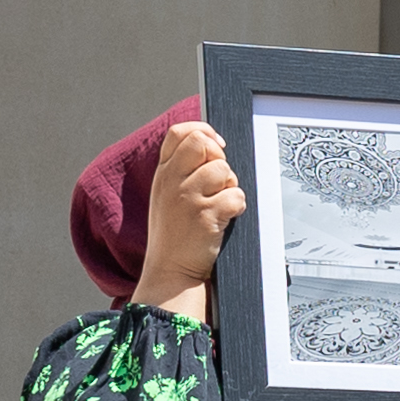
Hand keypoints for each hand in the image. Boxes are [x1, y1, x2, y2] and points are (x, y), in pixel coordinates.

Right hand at [134, 122, 242, 312]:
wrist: (170, 269)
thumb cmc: (174, 232)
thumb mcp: (166, 194)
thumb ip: (181, 168)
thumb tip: (213, 145)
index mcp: (163, 173)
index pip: (179, 132)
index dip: (203, 131)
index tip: (216, 145)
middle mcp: (173, 181)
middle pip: (203, 143)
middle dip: (219, 158)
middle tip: (218, 181)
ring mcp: (188, 198)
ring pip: (224, 170)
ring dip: (229, 186)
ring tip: (218, 205)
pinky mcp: (206, 216)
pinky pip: (236, 196)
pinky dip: (236, 207)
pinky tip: (224, 219)